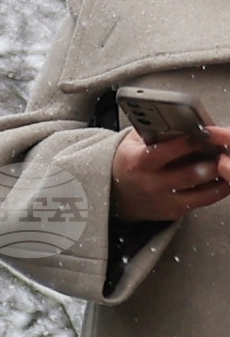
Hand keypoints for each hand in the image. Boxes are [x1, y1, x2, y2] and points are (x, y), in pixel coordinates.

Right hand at [113, 127, 229, 225]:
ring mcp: (164, 200)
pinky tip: (221, 179)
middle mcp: (150, 184)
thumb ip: (154, 133)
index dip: (183, 145)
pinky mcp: (174, 211)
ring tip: (225, 165)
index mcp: (137, 162)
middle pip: (189, 175)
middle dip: (211, 163)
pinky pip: (203, 202)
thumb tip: (181, 124)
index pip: (161, 153)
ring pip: (201, 192)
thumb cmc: (129, 162)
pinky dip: (216, 190)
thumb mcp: (133, 143)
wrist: (117, 193)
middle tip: (223, 152)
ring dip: (218, 177)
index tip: (201, 136)